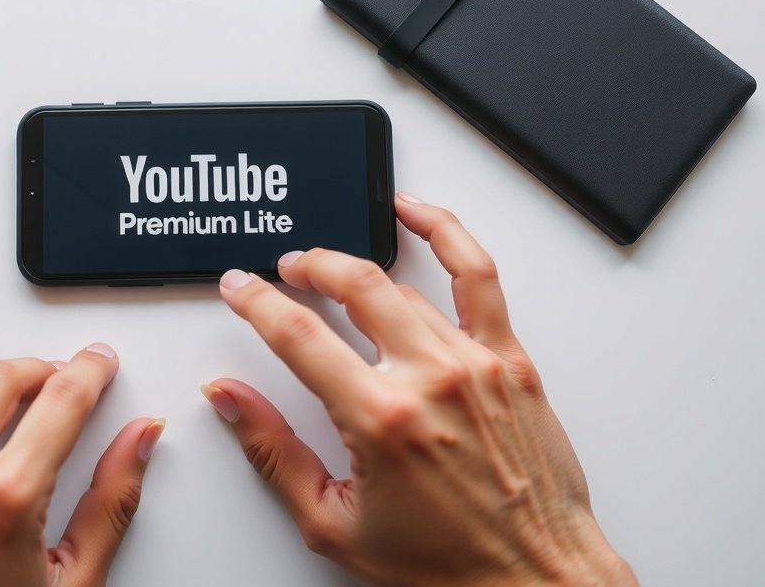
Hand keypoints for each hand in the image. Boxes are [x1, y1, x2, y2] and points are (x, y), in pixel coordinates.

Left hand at [0, 344, 164, 586]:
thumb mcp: (72, 582)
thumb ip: (111, 501)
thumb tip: (140, 440)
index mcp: (8, 496)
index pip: (63, 397)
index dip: (91, 369)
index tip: (99, 363)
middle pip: (3, 375)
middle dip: (40, 369)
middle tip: (59, 381)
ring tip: (7, 408)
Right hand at [205, 194, 636, 585]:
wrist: (535, 579)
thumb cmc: (445, 564)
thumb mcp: (332, 521)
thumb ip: (272, 452)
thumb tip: (228, 399)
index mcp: (380, 418)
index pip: (298, 334)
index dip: (257, 302)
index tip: (241, 288)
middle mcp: (429, 378)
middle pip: (353, 286)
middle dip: (307, 268)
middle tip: (285, 270)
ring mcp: (475, 362)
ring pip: (405, 284)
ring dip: (358, 263)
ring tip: (332, 264)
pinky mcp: (511, 360)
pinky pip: (479, 276)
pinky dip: (447, 233)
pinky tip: (419, 214)